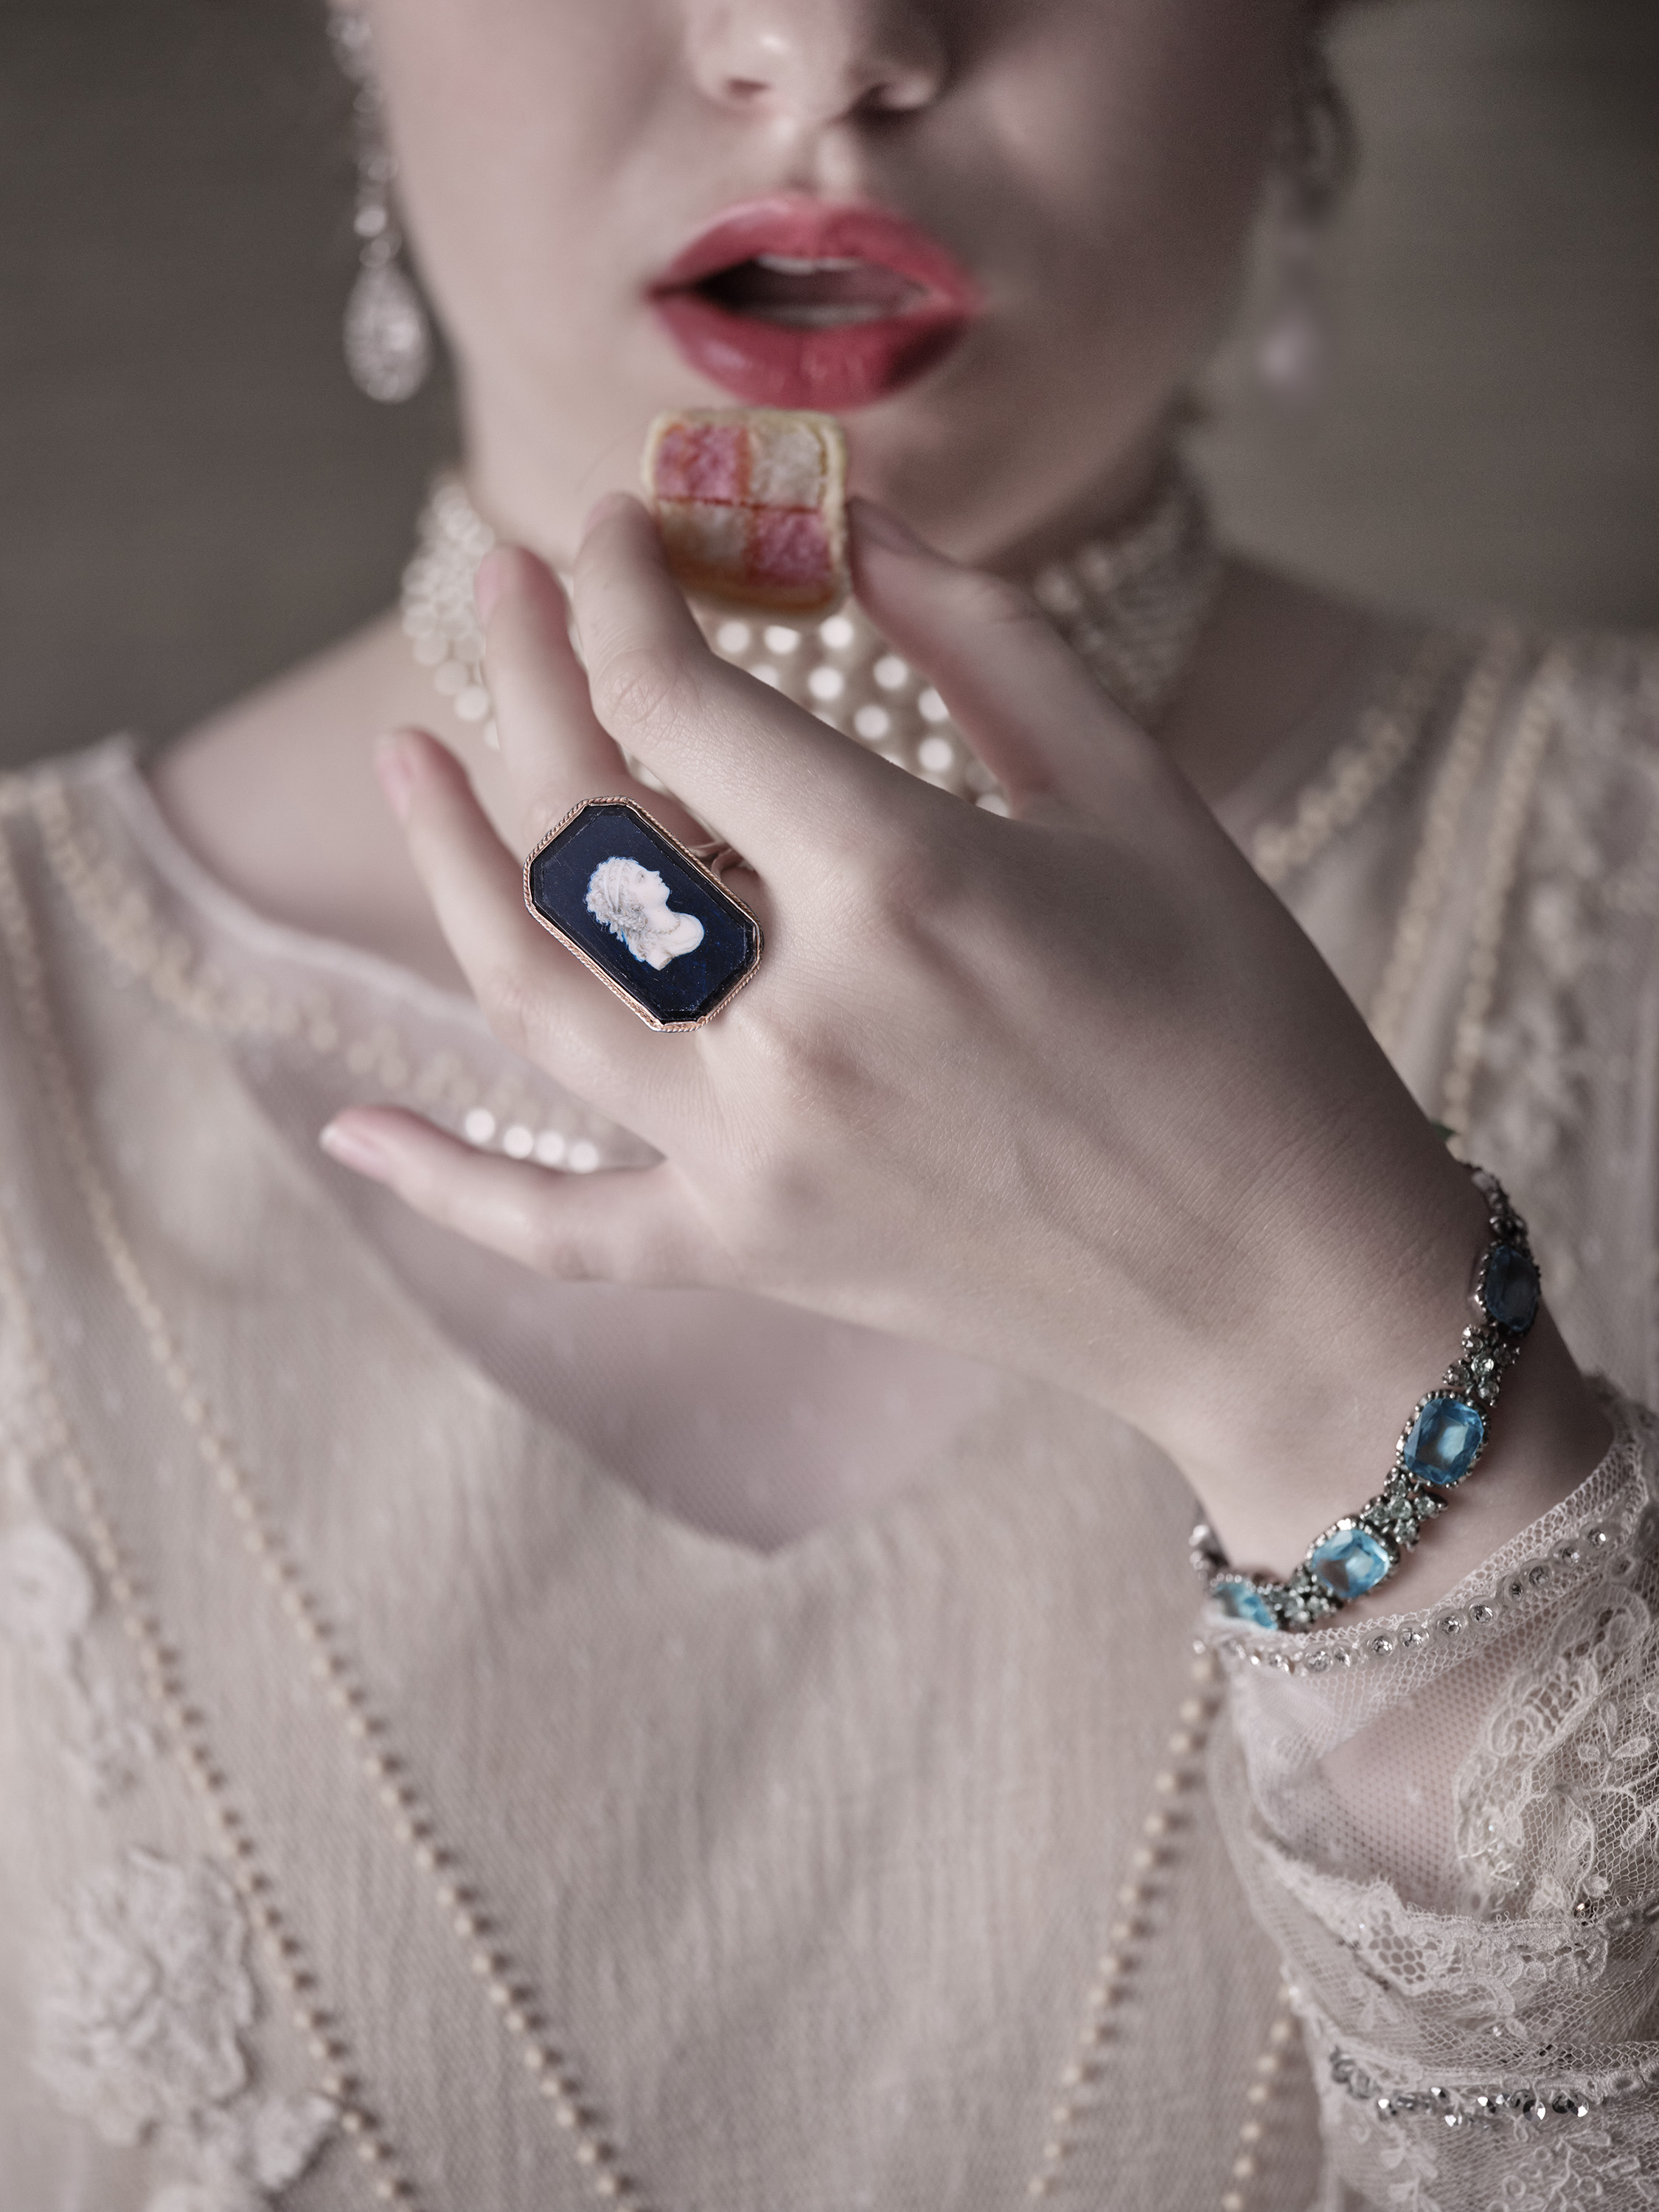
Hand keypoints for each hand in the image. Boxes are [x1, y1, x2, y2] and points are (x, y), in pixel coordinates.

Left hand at [324, 494, 1599, 1583]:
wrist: (1278, 1277)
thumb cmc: (1242, 1022)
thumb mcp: (1137, 797)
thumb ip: (984, 644)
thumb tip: (851, 530)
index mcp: (904, 884)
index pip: (678, 697)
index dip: (617, 587)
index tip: (612, 529)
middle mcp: (799, 1022)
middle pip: (585, 830)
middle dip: (531, 678)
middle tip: (499, 588)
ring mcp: (757, 1156)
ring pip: (533, 995)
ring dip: (449, 865)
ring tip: (405, 754)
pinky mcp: (751, 1255)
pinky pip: (556, 1226)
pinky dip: (448, 1184)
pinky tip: (348, 1130)